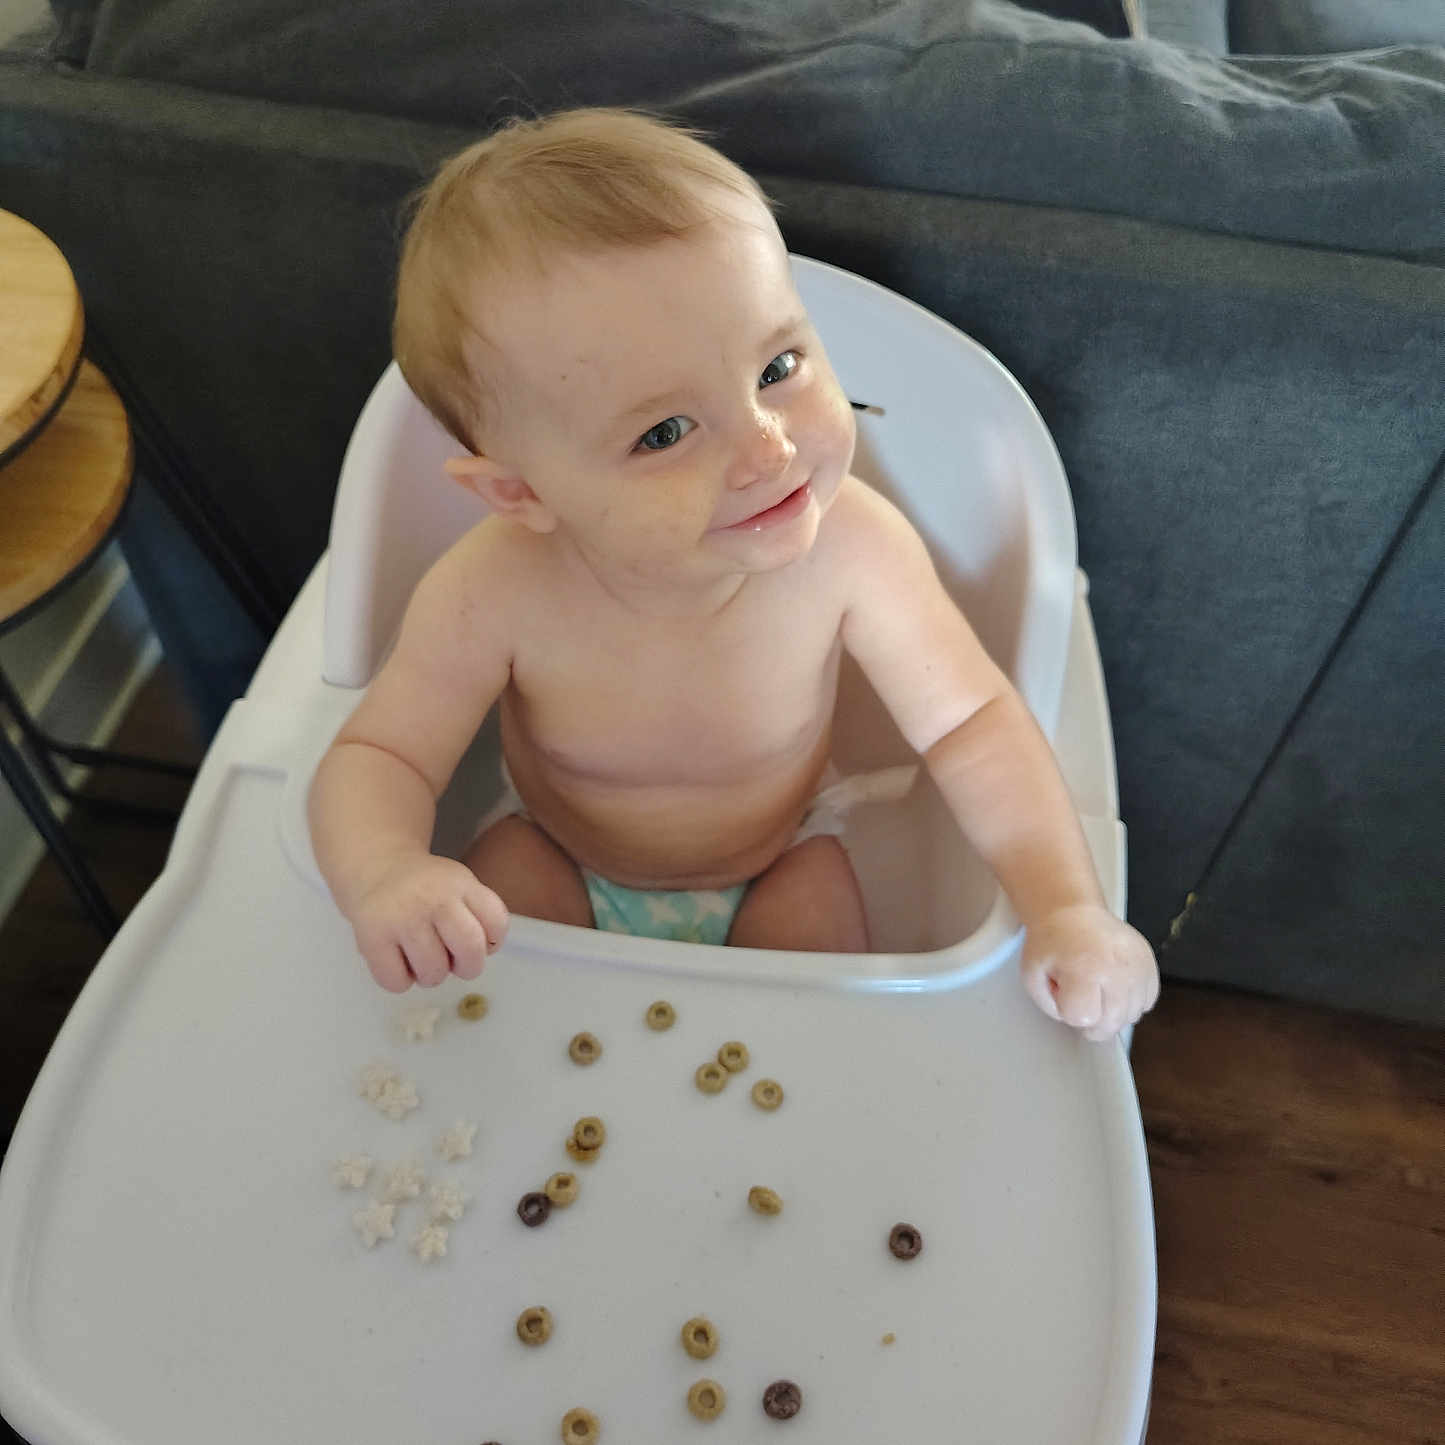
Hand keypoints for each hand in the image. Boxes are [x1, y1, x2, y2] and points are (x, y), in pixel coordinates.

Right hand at [347, 853, 508, 992]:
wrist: (377, 868)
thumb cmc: (426, 888)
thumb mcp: (460, 885)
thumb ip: (478, 913)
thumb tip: (482, 953)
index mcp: (461, 884)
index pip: (496, 921)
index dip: (494, 942)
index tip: (481, 943)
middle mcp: (434, 898)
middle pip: (470, 949)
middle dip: (469, 968)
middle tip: (456, 963)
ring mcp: (402, 918)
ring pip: (433, 973)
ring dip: (432, 976)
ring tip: (423, 958)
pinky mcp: (372, 937)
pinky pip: (397, 982)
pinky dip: (401, 981)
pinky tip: (399, 961)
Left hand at [1019, 903, 1159, 1042]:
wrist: (1073, 911)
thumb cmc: (1051, 940)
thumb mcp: (1032, 972)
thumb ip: (1047, 1005)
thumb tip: (1071, 1020)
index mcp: (1085, 969)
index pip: (1084, 1018)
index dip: (1069, 1012)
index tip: (1063, 996)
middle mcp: (1118, 969)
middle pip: (1112, 1023)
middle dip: (1092, 1022)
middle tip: (1081, 1004)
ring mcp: (1138, 966)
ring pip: (1132, 1015)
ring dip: (1113, 1014)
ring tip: (1097, 992)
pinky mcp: (1150, 963)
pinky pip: (1147, 1001)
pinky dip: (1132, 1003)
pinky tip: (1115, 989)